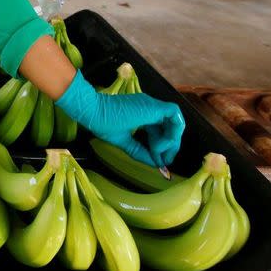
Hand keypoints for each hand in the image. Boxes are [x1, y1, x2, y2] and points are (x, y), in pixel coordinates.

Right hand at [56, 71, 185, 166]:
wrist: (94, 112)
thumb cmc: (103, 124)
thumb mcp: (124, 142)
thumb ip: (140, 152)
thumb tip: (156, 165)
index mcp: (142, 114)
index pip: (160, 130)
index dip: (161, 147)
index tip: (156, 161)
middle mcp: (150, 108)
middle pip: (170, 127)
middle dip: (170, 147)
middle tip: (163, 162)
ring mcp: (153, 106)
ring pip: (175, 123)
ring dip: (171, 142)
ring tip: (158, 154)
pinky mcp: (155, 107)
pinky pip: (176, 118)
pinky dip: (173, 133)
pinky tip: (159, 145)